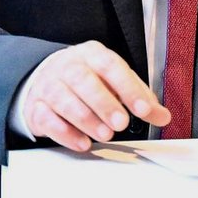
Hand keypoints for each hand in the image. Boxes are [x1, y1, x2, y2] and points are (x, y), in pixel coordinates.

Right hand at [24, 40, 169, 151]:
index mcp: (93, 54)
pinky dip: (65, 133)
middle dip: (104, 104)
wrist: (46, 78)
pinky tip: (82, 142)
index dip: (129, 88)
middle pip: (84, 81)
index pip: (112, 67)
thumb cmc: (89, 80)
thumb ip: (140, 98)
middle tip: (121, 124)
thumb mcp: (116, 82)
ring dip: (86, 119)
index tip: (143, 109)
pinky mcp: (35, 106)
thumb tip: (162, 116)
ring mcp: (48, 85)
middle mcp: (69, 66)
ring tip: (104, 134)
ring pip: (63, 100)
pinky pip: (47, 119)